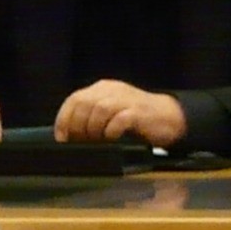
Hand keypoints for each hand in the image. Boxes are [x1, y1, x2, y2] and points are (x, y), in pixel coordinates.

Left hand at [54, 80, 187, 146]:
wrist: (168, 117)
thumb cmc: (136, 119)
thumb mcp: (110, 112)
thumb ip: (91, 116)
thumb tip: (68, 134)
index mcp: (103, 88)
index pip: (75, 98)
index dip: (64, 118)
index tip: (62, 137)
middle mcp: (113, 90)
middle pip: (85, 103)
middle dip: (78, 126)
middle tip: (81, 141)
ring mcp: (127, 99)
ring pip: (100, 109)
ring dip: (94, 129)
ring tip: (97, 140)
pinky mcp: (139, 112)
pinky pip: (119, 119)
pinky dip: (112, 131)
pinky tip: (112, 138)